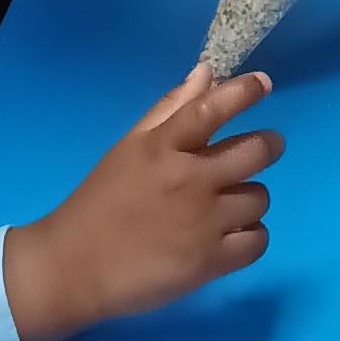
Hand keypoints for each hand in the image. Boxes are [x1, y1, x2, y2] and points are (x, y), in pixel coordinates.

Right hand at [2, 68, 279, 340]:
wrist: (73, 268)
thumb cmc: (100, 202)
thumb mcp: (129, 148)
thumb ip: (169, 110)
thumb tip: (207, 72)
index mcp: (162, 147)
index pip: (212, 109)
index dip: (244, 92)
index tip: (264, 83)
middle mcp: (188, 179)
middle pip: (255, 152)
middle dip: (267, 147)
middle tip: (260, 151)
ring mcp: (203, 222)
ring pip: (259, 198)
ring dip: (248, 199)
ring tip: (226, 206)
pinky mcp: (210, 261)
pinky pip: (257, 240)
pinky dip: (250, 236)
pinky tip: (230, 235)